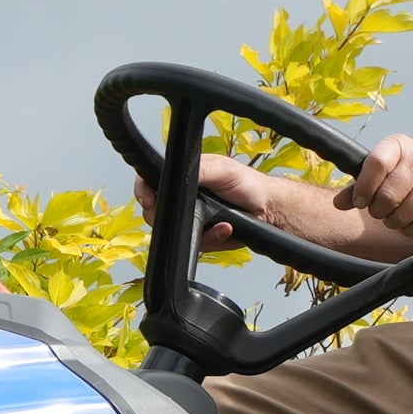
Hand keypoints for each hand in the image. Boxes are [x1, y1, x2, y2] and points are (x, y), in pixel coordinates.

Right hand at [127, 150, 283, 250]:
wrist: (268, 210)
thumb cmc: (248, 184)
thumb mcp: (222, 169)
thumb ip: (199, 170)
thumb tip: (178, 172)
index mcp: (183, 176)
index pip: (150, 182)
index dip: (144, 191)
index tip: (148, 199)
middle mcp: (183, 197)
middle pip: (155, 211)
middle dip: (167, 216)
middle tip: (186, 213)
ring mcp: (190, 218)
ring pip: (173, 231)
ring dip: (194, 228)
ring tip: (217, 221)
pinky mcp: (201, 236)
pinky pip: (195, 244)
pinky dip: (211, 238)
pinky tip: (224, 229)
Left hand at [338, 132, 412, 246]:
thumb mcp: (389, 167)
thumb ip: (362, 183)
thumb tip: (338, 203)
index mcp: (399, 145)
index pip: (375, 164)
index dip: (363, 187)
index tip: (361, 201)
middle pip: (387, 196)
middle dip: (379, 211)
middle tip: (382, 211)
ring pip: (402, 214)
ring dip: (394, 222)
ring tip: (398, 216)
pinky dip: (411, 229)